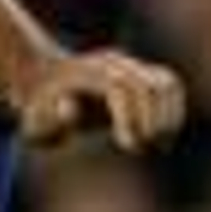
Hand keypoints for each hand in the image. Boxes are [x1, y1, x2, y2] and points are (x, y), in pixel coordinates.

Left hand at [15, 48, 184, 153]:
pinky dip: (174, 109)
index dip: (130, 117)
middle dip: (151, 121)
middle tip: (138, 147)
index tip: (128, 146)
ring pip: (166, 83)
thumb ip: (52, 121)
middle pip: (148, 86)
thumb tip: (70, 109)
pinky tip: (163, 134)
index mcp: (86, 76)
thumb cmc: (40, 111)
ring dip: (168, 117)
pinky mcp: (141, 72)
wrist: (44, 80)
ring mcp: (128, 65)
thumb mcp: (36, 123)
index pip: (119, 88)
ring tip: (156, 143)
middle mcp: (111, 64)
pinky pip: (170, 84)